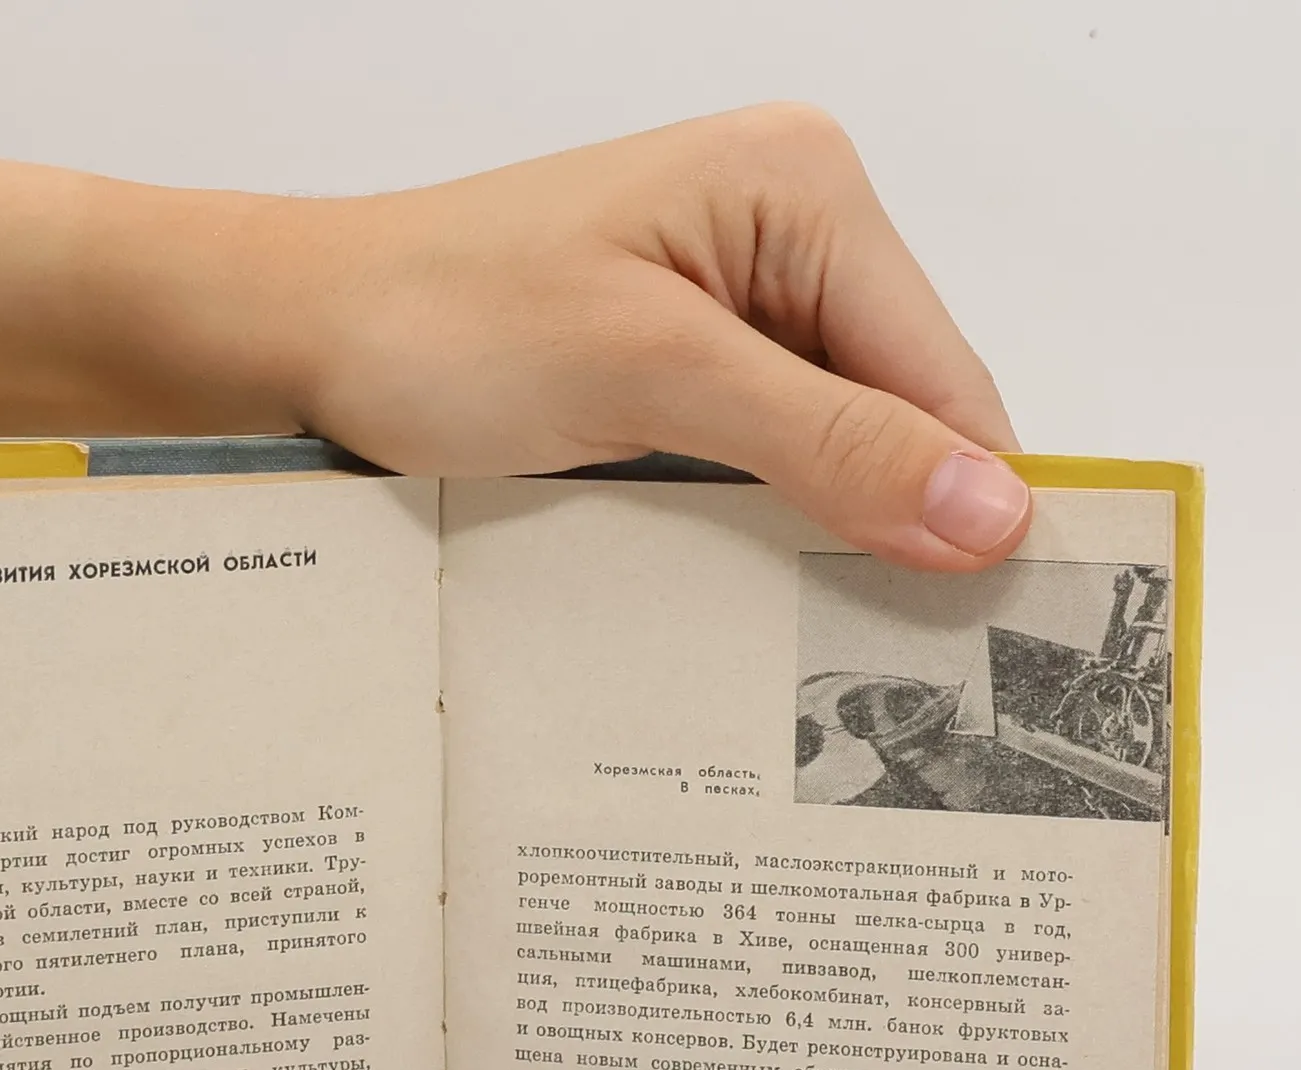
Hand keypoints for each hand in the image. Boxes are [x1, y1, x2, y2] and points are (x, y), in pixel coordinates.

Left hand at [279, 105, 1028, 570]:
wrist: (310, 334)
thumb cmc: (446, 323)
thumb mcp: (652, 377)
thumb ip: (826, 440)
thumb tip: (990, 510)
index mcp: (804, 187)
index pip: (942, 369)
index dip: (964, 501)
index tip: (975, 635)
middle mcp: (788, 229)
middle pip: (900, 407)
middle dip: (887, 517)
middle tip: (871, 651)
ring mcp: (735, 296)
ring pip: (838, 442)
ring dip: (821, 526)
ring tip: (798, 621)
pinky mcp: (688, 356)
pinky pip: (769, 450)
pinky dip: (763, 516)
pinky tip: (739, 574)